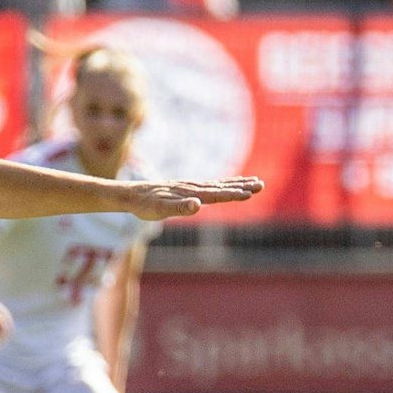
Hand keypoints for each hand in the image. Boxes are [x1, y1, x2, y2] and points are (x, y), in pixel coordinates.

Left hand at [127, 176, 263, 220]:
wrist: (132, 194)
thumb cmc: (145, 205)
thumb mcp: (159, 210)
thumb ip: (179, 208)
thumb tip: (197, 205)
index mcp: (190, 194)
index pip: (216, 194)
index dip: (233, 194)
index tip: (250, 192)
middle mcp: (193, 187)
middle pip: (222, 187)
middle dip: (241, 186)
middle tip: (261, 185)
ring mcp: (191, 186)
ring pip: (219, 184)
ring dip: (237, 183)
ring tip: (255, 182)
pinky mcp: (187, 187)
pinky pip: (210, 185)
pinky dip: (224, 183)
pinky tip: (230, 184)